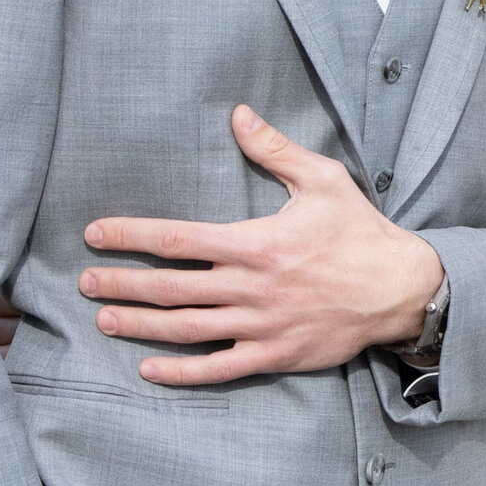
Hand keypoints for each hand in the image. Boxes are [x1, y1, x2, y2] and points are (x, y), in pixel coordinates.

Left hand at [80, 106, 444, 385]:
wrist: (400, 288)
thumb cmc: (359, 231)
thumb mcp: (322, 179)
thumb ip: (274, 149)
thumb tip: (238, 114)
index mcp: (255, 243)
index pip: (176, 240)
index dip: (130, 237)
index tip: (96, 234)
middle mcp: (250, 287)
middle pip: (170, 288)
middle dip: (121, 285)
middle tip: (85, 283)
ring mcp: (260, 325)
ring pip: (186, 330)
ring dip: (140, 326)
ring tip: (104, 320)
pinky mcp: (275, 355)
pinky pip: (219, 368)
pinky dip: (182, 372)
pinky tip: (150, 370)